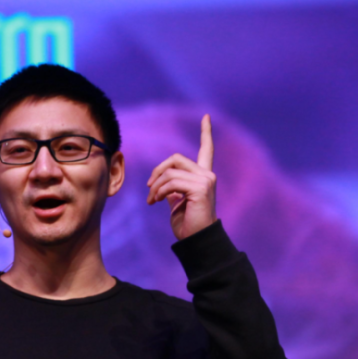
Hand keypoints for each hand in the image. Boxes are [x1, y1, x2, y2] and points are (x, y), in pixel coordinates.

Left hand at [146, 114, 216, 239]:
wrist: (196, 241)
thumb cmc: (187, 224)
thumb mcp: (177, 202)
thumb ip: (173, 187)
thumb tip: (161, 182)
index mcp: (203, 176)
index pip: (206, 150)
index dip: (206, 133)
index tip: (206, 117)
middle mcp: (207, 175)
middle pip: (175, 158)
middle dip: (157, 171)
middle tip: (149, 189)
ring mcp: (205, 181)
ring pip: (170, 172)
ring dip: (156, 187)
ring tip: (152, 201)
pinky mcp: (200, 188)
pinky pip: (171, 183)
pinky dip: (159, 192)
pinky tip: (156, 202)